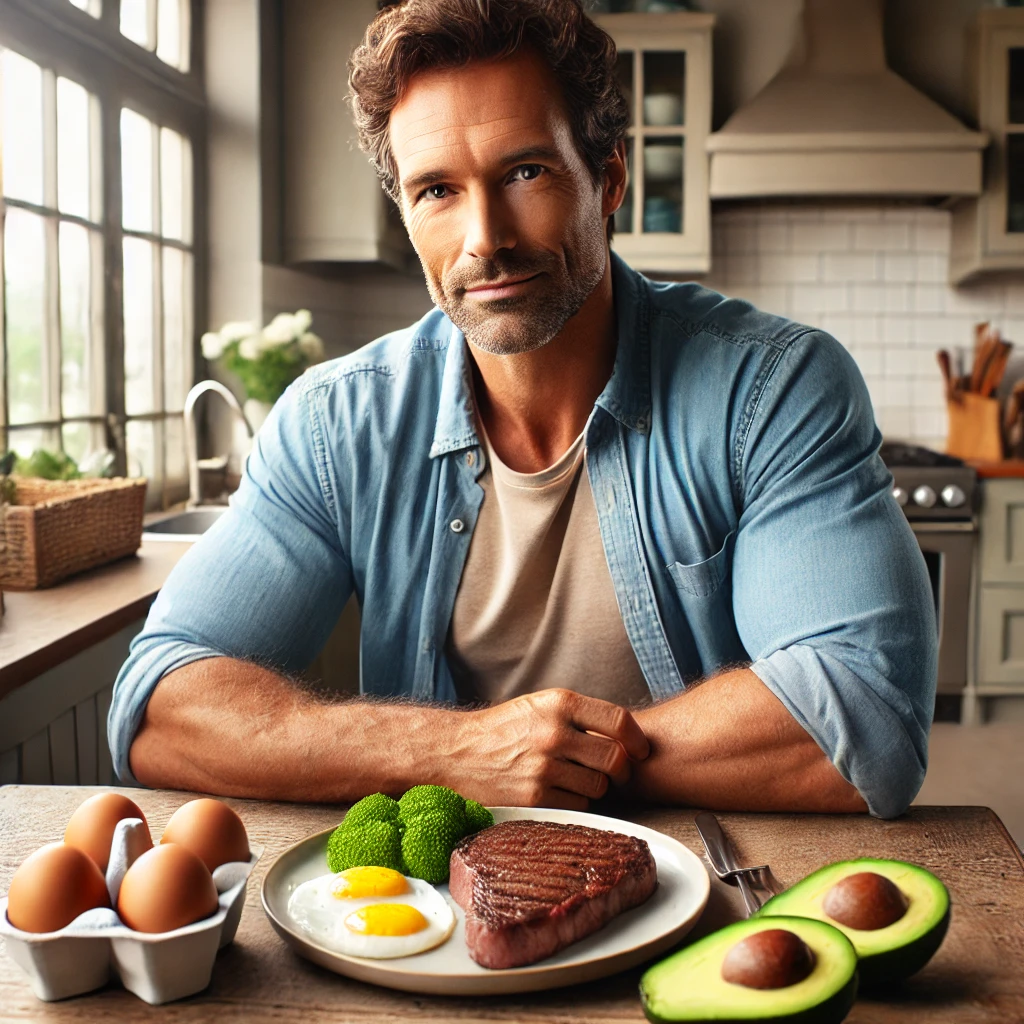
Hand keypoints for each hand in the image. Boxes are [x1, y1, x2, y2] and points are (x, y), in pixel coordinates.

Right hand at [449, 689, 649, 810]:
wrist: (457, 752)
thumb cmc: (503, 729)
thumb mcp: (539, 706)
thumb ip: (579, 716)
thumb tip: (626, 735)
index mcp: (559, 703)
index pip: (619, 720)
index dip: (637, 740)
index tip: (640, 750)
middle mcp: (555, 732)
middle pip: (616, 758)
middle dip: (621, 769)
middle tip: (616, 773)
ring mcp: (545, 766)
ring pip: (599, 785)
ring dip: (596, 786)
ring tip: (576, 779)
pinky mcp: (535, 796)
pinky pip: (578, 804)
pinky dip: (575, 801)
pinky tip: (558, 791)